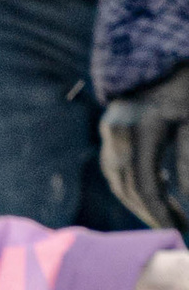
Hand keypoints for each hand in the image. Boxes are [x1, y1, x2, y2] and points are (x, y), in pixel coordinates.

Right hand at [100, 66, 188, 222]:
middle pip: (130, 188)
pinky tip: (157, 195)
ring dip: (144, 205)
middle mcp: (118, 133)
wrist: (161, 59)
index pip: (148, 184)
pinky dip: (135, 189)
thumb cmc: (185, 88)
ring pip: (121, 184)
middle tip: (178, 230)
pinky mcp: (109, 137)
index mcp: (142, 127)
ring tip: (169, 216)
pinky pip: (118, 173)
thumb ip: (188, 160)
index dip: (163, 212)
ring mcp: (110, 135)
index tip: (181, 230)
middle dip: (154, 214)